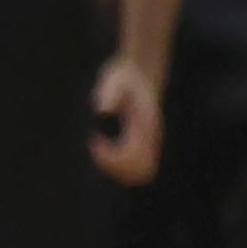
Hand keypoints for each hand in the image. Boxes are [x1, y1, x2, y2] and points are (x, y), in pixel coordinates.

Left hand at [89, 57, 159, 185]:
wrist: (140, 73)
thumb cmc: (124, 78)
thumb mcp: (114, 82)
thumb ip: (109, 94)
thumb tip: (102, 109)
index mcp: (146, 128)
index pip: (133, 158)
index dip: (110, 157)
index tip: (95, 140)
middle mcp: (152, 139)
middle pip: (141, 172)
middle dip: (115, 167)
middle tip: (97, 149)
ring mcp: (150, 144)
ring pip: (141, 173)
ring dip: (118, 169)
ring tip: (100, 151)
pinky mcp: (145, 145)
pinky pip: (138, 167)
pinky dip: (120, 165)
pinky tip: (105, 147)